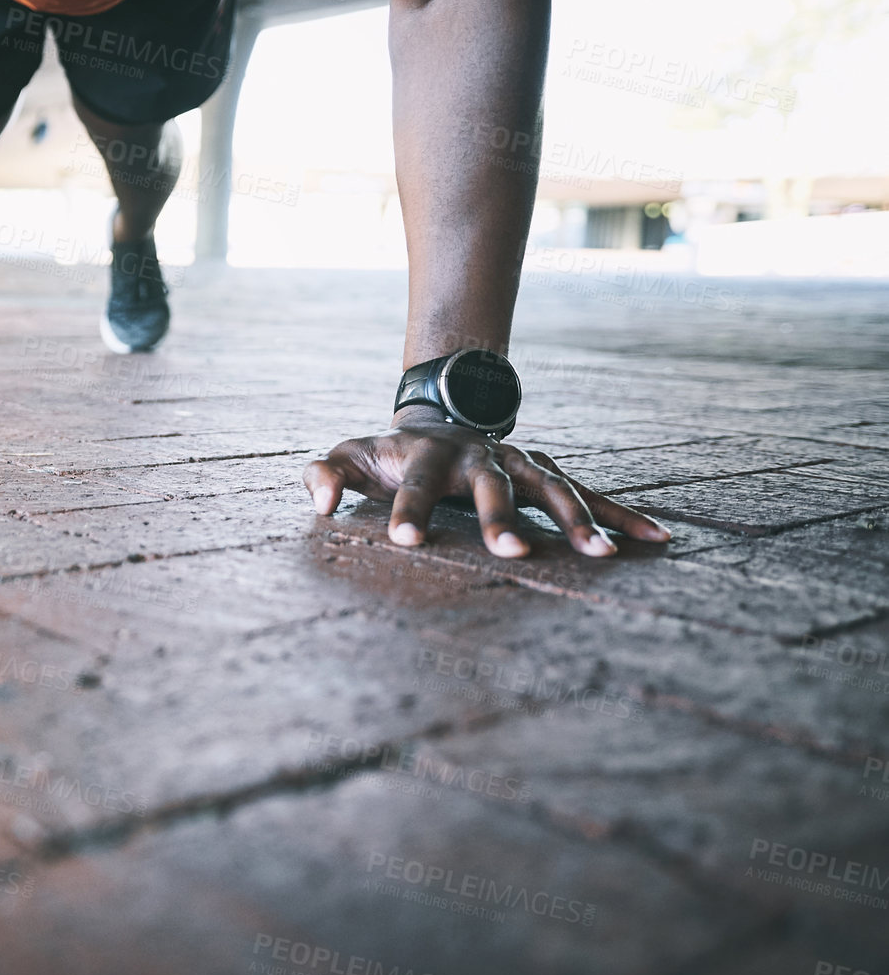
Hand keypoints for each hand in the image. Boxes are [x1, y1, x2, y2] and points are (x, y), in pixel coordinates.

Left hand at [303, 406, 668, 557]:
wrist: (440, 419)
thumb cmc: (388, 454)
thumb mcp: (350, 456)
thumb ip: (326, 474)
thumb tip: (318, 501)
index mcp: (427, 456)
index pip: (414, 485)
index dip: (409, 510)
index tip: (405, 540)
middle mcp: (480, 456)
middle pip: (493, 487)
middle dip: (502, 518)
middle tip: (513, 552)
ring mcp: (520, 464)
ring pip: (553, 489)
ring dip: (578, 520)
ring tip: (602, 555)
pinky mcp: (549, 476)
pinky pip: (592, 496)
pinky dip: (624, 516)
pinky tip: (658, 540)